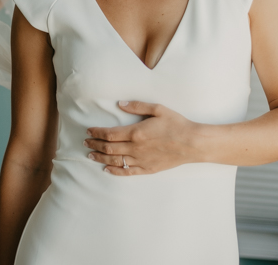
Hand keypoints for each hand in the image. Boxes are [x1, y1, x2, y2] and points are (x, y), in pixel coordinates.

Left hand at [84, 100, 204, 175]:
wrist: (192, 143)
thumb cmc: (176, 124)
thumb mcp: (157, 109)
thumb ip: (137, 106)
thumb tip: (119, 104)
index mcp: (136, 132)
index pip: (109, 134)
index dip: (97, 132)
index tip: (89, 131)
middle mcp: (136, 148)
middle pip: (109, 148)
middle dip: (95, 144)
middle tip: (85, 142)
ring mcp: (141, 160)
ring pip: (115, 160)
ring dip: (101, 157)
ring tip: (90, 155)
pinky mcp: (148, 169)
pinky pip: (127, 172)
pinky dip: (115, 171)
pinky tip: (107, 169)